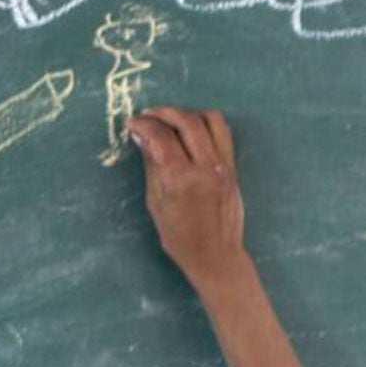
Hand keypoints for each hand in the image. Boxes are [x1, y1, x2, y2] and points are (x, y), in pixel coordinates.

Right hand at [130, 106, 246, 291]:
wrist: (215, 254)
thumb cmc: (179, 237)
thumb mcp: (156, 203)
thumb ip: (152, 166)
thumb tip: (143, 137)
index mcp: (181, 180)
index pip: (162, 137)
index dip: (144, 124)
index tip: (133, 123)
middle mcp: (205, 167)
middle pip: (187, 121)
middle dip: (164, 112)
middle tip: (149, 115)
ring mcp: (222, 165)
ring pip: (210, 119)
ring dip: (187, 112)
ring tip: (171, 119)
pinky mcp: (232, 166)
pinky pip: (222, 131)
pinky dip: (205, 122)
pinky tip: (191, 128)